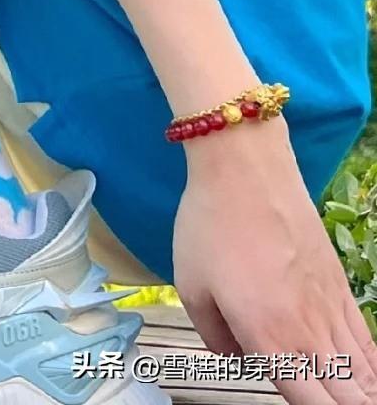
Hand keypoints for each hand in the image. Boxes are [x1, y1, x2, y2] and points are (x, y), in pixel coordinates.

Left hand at [172, 119, 376, 403]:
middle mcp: (308, 331)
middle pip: (345, 395)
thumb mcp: (191, 286)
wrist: (246, 168)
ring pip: (362, 373)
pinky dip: (372, 368)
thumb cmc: (210, 225)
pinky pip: (366, 340)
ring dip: (362, 393)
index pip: (309, 403)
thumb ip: (216, 337)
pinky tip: (370, 381)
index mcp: (268, 337)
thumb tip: (242, 358)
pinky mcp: (341, 285)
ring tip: (358, 401)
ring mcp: (330, 307)